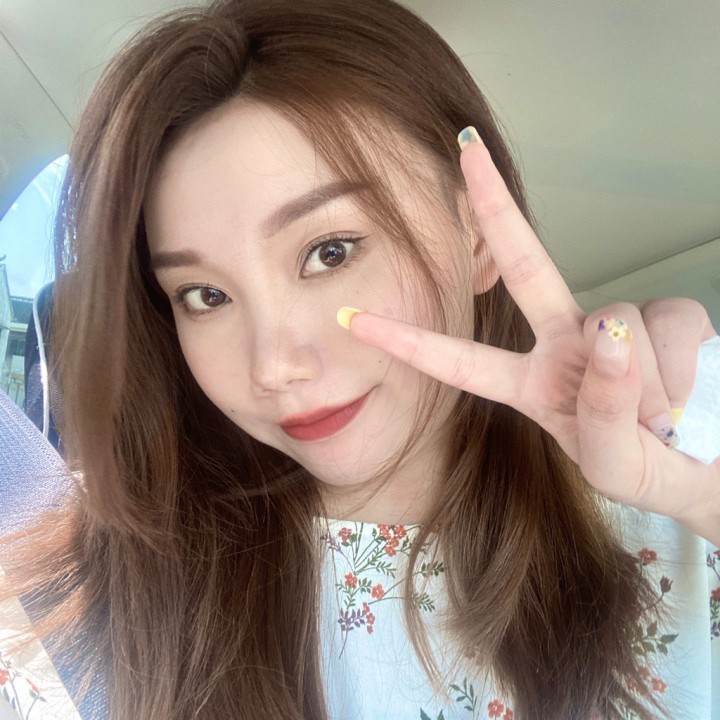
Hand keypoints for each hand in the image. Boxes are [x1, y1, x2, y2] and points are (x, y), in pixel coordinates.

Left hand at [339, 133, 719, 542]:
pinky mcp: (671, 315)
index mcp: (530, 385)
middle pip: (527, 266)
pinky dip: (682, 372)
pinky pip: (670, 326)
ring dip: (645, 387)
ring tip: (662, 419)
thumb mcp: (614, 463)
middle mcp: (565, 343)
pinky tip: (686, 393)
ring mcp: (617, 325)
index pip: (459, 361)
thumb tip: (608, 329)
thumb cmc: (650, 470)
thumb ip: (603, 409)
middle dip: (496, 208)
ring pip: (617, 327)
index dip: (409, 342)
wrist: (710, 469)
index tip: (356, 319)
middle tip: (465, 150)